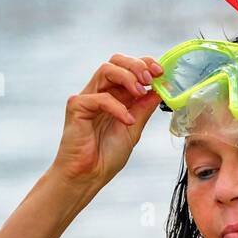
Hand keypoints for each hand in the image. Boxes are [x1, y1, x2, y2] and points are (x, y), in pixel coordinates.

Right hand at [52, 53, 163, 189]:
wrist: (87, 176)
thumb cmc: (106, 156)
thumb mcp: (133, 129)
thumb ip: (144, 109)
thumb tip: (160, 90)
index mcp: (114, 95)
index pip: (128, 67)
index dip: (145, 64)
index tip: (161, 72)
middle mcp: (100, 92)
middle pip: (116, 61)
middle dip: (137, 65)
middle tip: (151, 78)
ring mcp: (87, 98)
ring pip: (106, 70)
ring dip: (128, 77)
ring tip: (141, 93)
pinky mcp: (76, 107)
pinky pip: (99, 97)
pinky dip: (117, 107)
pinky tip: (127, 121)